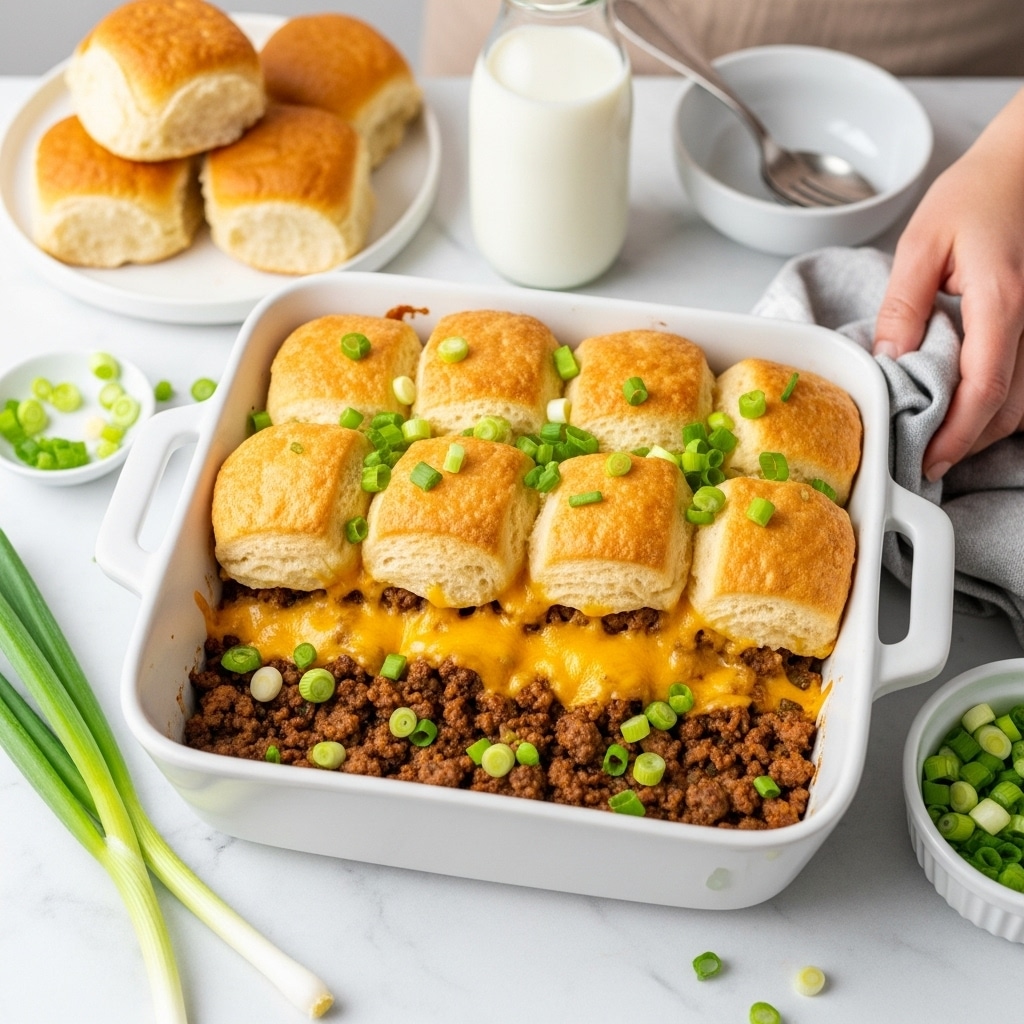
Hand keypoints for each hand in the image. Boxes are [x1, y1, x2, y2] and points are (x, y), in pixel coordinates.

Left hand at [874, 88, 1023, 480]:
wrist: (1023, 166)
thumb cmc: (975, 193)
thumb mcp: (922, 243)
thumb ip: (904, 306)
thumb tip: (887, 362)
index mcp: (1001, 302)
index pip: (984, 389)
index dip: (956, 435)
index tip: (927, 461)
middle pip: (1008, 408)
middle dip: (965, 443)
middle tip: (920, 460)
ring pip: (1021, 402)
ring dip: (981, 428)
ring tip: (934, 440)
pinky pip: (1023, 381)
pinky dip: (994, 404)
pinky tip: (958, 407)